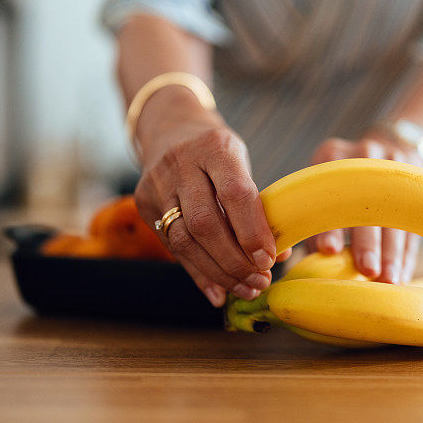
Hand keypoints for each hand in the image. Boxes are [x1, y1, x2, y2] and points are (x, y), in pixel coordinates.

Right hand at [134, 90, 283, 306]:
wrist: (170, 130)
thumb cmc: (218, 154)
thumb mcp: (241, 164)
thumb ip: (257, 206)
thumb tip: (280, 255)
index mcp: (215, 147)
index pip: (235, 193)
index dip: (253, 231)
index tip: (270, 260)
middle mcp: (181, 163)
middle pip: (204, 223)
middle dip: (235, 260)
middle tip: (260, 281)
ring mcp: (157, 184)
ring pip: (183, 240)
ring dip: (218, 273)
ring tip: (245, 288)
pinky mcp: (142, 203)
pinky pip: (172, 247)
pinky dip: (198, 274)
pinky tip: (218, 292)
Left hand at [308, 136, 421, 283]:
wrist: (391, 143)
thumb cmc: (344, 178)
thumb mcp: (325, 181)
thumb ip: (314, 219)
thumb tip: (309, 266)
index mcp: (331, 155)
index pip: (329, 193)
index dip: (329, 224)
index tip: (327, 250)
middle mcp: (365, 155)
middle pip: (368, 203)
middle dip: (368, 241)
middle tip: (367, 271)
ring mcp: (396, 165)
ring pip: (396, 214)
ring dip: (393, 253)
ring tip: (389, 281)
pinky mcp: (420, 179)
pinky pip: (414, 222)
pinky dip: (408, 252)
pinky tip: (402, 275)